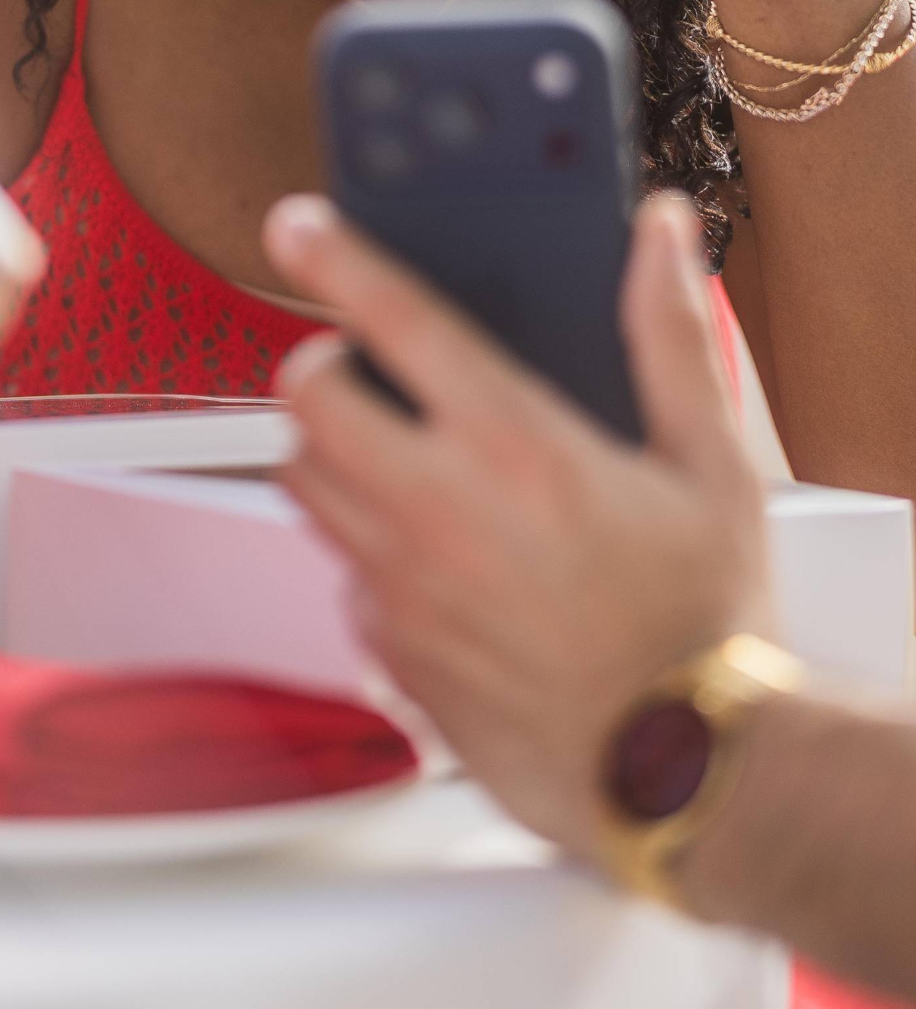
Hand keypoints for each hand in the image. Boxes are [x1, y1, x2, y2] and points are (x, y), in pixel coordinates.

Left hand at [265, 190, 770, 864]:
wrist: (695, 781)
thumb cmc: (708, 628)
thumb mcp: (712, 466)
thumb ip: (670, 337)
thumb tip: (661, 239)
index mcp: (517, 445)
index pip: (392, 318)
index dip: (333, 256)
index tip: (297, 226)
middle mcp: (441, 509)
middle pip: (306, 398)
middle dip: (323, 368)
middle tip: (365, 373)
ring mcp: (404, 586)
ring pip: (303, 483)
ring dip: (329, 456)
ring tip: (392, 458)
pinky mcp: (391, 654)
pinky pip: (341, 578)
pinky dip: (366, 557)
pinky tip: (432, 564)